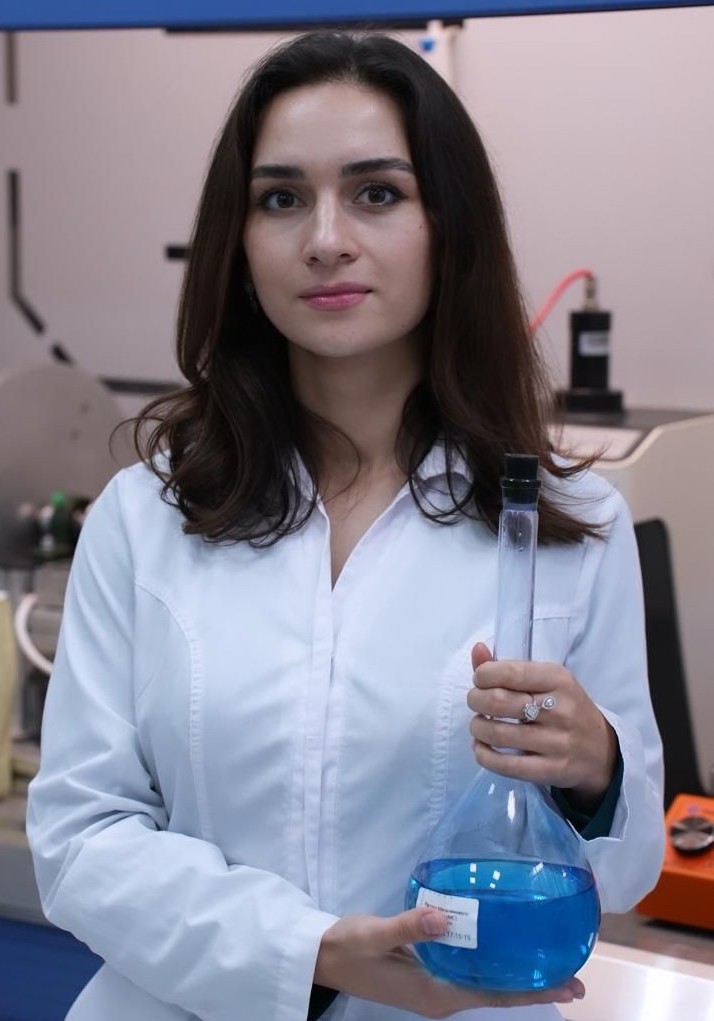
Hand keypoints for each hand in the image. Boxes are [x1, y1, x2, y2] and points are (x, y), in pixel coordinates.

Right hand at [314, 906, 584, 1016]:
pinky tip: (504, 945)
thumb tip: (447, 918)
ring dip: (516, 975)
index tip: (569, 987)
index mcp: (434, 992)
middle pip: (496, 992)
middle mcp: (441, 994)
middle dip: (534, 985)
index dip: (531, 992)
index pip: (493, 996)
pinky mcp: (428, 971)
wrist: (321, 956)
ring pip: (485, 982)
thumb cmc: (347, 947)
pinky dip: (493, 961)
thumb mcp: (374, 934)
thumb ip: (409, 925)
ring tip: (548, 959)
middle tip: (574, 974)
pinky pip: (470, 970)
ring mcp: (435, 984)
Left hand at [468, 643, 617, 808]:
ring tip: (478, 725)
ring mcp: (557, 742)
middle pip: (497, 701)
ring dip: (477, 728)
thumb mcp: (547, 681)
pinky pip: (506, 766)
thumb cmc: (566, 708)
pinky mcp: (552, 770)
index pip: (509, 672)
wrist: (601, 750)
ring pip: (498, 734)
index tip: (480, 680)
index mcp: (558, 679)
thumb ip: (509, 667)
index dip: (482, 675)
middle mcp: (560, 709)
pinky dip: (484, 756)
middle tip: (476, 702)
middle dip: (475, 700)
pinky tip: (481, 748)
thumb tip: (477, 649)